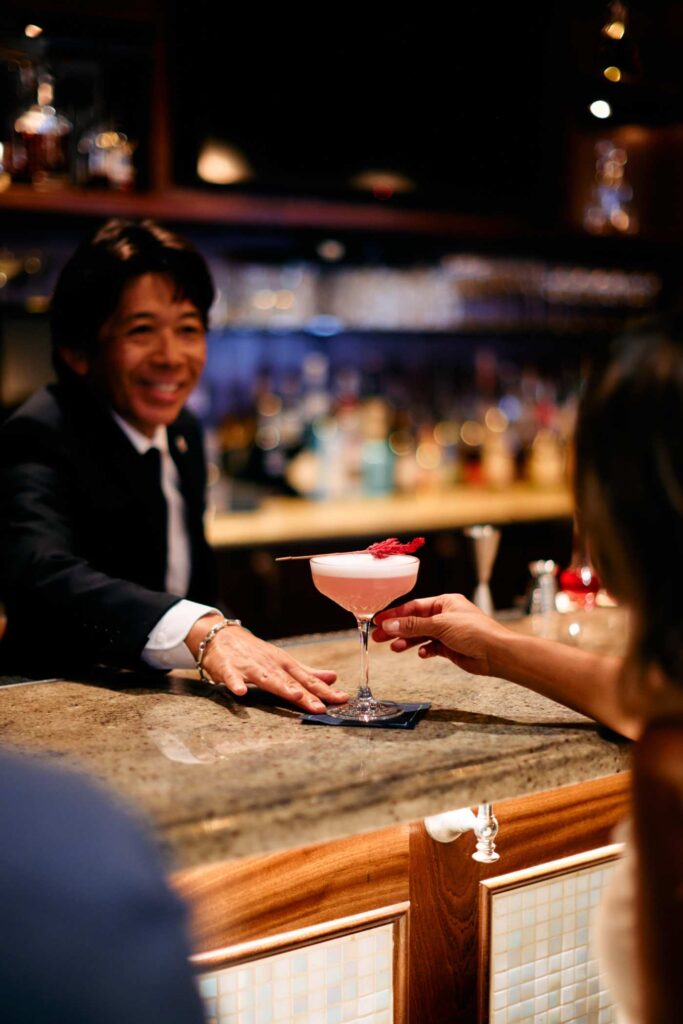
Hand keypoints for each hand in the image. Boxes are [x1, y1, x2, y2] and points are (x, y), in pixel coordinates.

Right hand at [187, 617, 347, 713]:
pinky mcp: (228, 668)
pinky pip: (232, 677)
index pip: (307, 679)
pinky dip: (236, 683)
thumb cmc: (255, 652)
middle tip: (322, 707)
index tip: (342, 699)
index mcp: (284, 664)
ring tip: (294, 695)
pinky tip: (241, 693)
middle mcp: (270, 664)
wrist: (222, 635)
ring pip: (266, 677)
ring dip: (280, 685)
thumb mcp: (282, 661)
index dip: (324, 690)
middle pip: (290, 681)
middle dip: (306, 693)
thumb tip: (333, 678)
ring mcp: (249, 665)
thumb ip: (306, 672)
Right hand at [373, 593, 512, 676]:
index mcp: (445, 602)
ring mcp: (447, 632)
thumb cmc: (476, 632)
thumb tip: (391, 624)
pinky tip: (421, 654)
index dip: (396, 614)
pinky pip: (431, 647)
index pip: (414, 607)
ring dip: (407, 641)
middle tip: (379, 636)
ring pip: (421, 635)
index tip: (379, 620)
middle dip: (397, 629)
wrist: (496, 653)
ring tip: (394, 648)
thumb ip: (414, 625)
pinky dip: (424, 650)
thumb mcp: (440, 625)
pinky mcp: (450, 647)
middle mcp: (445, 616)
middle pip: (415, 621)